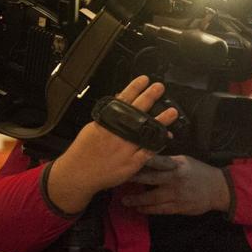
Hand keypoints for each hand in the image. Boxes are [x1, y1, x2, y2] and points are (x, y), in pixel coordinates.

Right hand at [46, 76, 177, 214]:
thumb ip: (108, 116)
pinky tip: (167, 136)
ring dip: (161, 120)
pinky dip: (157, 144)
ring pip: (147, 131)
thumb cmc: (84, 150)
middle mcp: (118, 133)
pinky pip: (148, 151)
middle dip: (149, 97)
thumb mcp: (93, 128)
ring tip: (172, 111)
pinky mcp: (132, 162)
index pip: (123, 101)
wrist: (79, 173)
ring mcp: (126, 148)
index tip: (144, 79)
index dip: (134, 88)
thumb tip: (119, 100)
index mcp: (107, 122)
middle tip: (160, 87)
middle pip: (136, 112)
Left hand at [121, 154, 230, 215]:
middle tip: (118, 181)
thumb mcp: (185, 161)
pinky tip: (139, 209)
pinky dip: (148, 209)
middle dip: (133, 180)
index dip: (143, 160)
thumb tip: (148, 159)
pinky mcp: (179, 207)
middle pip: (150, 179)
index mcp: (176, 166)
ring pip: (152, 199)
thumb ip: (167, 162)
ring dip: (137, 200)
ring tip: (125, 201)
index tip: (128, 158)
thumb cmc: (199, 172)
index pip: (157, 161)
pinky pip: (160, 210)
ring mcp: (176, 195)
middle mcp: (175, 180)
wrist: (218, 189)